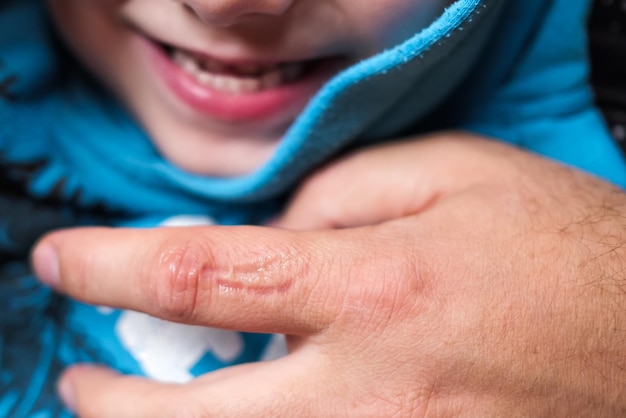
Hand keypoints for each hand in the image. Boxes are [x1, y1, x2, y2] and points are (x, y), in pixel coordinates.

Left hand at [32, 133, 625, 416]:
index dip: (111, 267)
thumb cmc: (560, 245)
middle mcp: (369, 392)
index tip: (62, 260)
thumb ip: (340, 192)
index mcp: (373, 288)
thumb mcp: (454, 175)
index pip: (200, 277)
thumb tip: (270, 228)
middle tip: (76, 380)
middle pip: (190, 415)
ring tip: (131, 413)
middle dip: (109, 401)